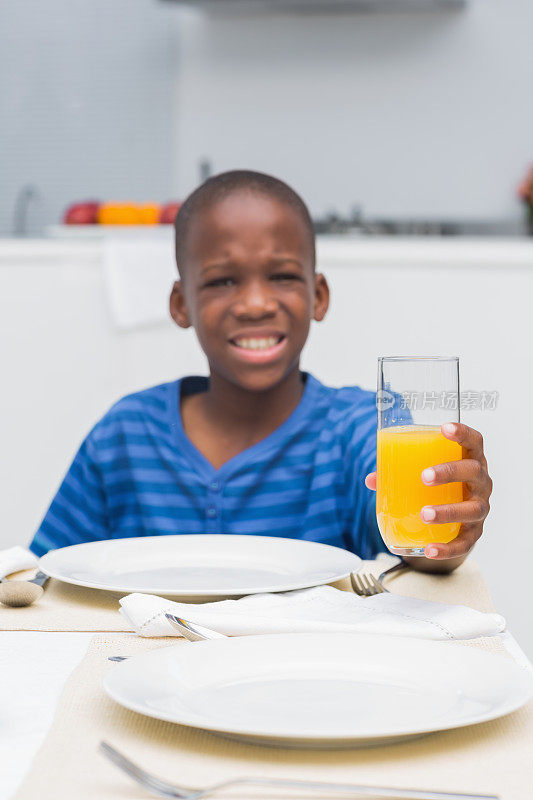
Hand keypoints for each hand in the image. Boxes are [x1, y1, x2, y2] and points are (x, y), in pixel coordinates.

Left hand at [365, 422, 491, 560]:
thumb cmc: (439, 487)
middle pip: (474, 471)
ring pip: (473, 509)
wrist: (454, 520)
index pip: (474, 441)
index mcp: (470, 460)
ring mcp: (481, 508)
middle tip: (424, 477)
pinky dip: (447, 548)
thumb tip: (372, 479)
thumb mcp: (422, 476)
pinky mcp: (474, 534)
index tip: (445, 428)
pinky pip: (465, 543)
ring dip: (449, 511)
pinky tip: (429, 550)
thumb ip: (398, 474)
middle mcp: (481, 482)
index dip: (462, 432)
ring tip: (425, 514)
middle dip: (450, 472)